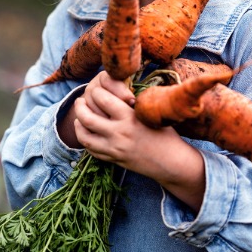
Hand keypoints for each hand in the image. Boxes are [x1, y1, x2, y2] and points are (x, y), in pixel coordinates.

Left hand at [71, 71, 206, 210]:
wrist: (172, 162)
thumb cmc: (165, 133)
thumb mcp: (150, 114)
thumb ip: (130, 105)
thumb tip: (113, 89)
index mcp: (129, 117)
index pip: (102, 98)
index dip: (96, 91)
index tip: (97, 89)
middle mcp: (119, 133)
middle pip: (87, 117)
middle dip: (79, 106)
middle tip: (80, 101)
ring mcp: (114, 149)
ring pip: (84, 136)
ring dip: (78, 124)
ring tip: (79, 117)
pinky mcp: (113, 159)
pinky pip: (91, 150)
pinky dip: (85, 140)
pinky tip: (86, 133)